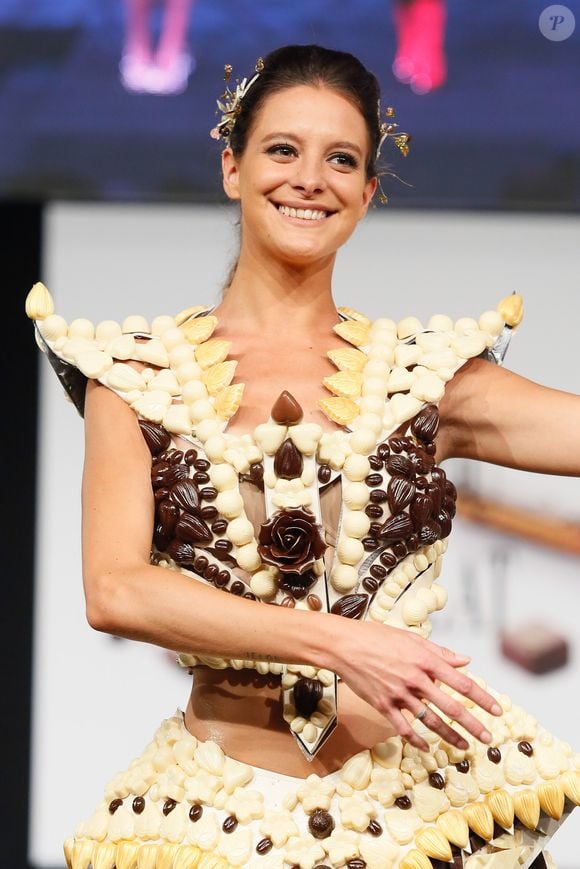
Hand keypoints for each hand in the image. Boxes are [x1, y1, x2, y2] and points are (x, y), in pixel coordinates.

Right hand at [333, 621, 502, 751]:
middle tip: (488, 737)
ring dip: (450, 736)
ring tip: (464, 746)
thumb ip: (440, 652)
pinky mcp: (384, 704)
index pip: (462, 683)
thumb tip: (465, 660)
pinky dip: (416, 739)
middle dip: (473, 724)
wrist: (345, 645)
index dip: (482, 698)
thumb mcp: (411, 639)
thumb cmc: (377, 637)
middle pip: (451, 706)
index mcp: (425, 660)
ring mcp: (399, 694)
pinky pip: (404, 727)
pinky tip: (427, 746)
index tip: (497, 710)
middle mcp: (416, 679)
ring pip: (431, 720)